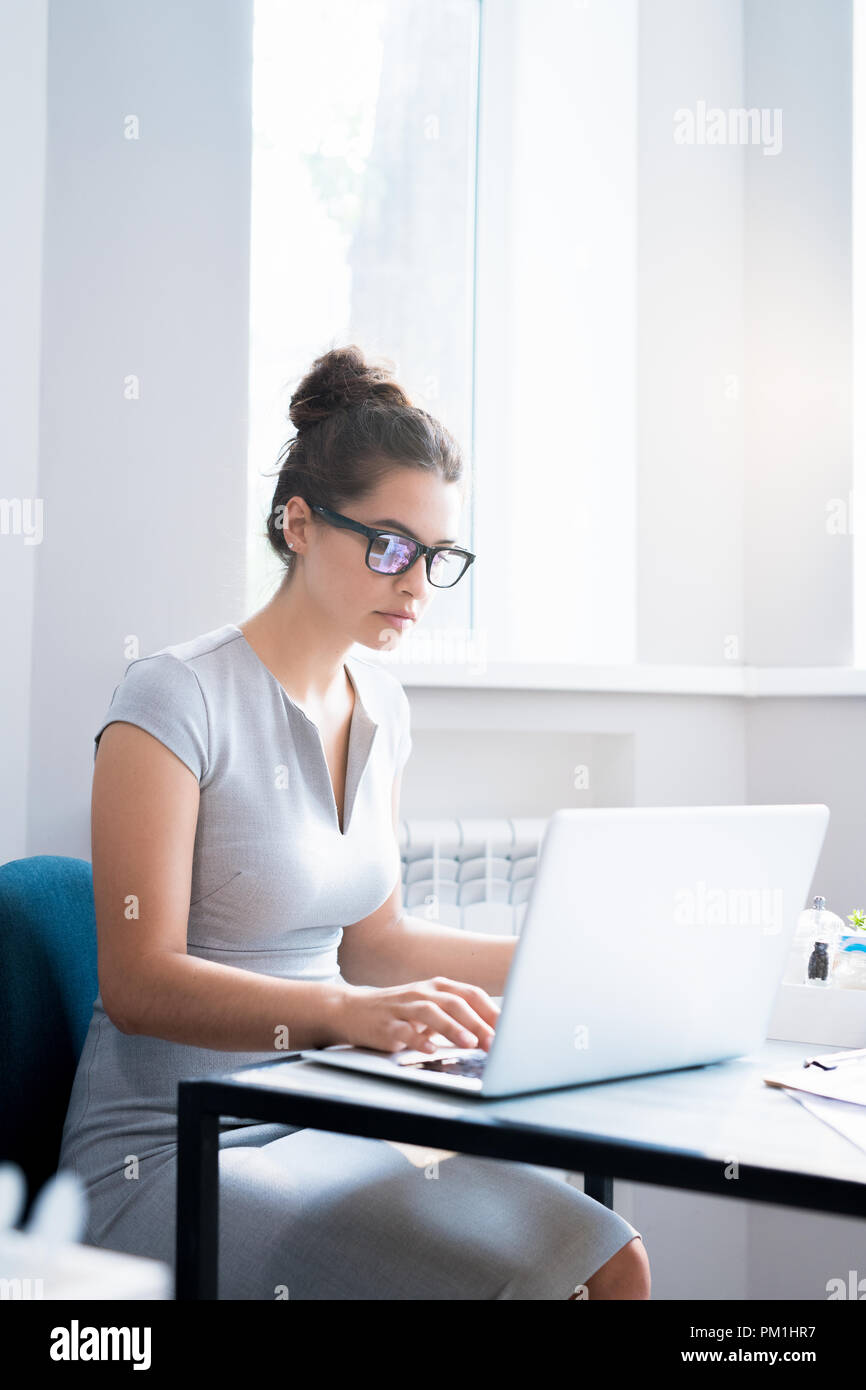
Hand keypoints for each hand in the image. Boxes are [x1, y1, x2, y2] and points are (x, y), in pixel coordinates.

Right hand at [335, 976, 499, 1054]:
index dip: (491, 1010)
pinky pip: (403, 1030)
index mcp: (437, 987)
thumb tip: (492, 1033)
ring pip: (431, 1012)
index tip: (509, 1028)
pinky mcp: (385, 1024)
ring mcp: (403, 1007)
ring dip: (453, 1028)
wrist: (352, 1010)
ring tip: (469, 1043)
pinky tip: (430, 1049)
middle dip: (477, 1022)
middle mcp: (422, 992)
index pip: (470, 994)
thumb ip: (456, 1016)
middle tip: (494, 1042)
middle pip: (455, 1002)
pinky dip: (418, 1039)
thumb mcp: (429, 1008)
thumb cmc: (399, 1012)